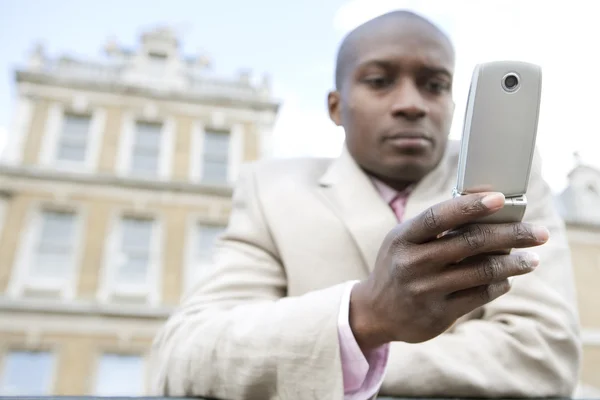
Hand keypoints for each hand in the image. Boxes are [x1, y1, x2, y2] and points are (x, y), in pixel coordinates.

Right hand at [349, 192, 548, 349]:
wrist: (375, 312)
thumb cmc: (398, 266)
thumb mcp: (403, 240)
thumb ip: (434, 226)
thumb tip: (483, 207)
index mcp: (403, 239)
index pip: (439, 216)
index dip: (470, 206)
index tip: (500, 198)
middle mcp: (413, 263)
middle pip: (470, 243)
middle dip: (511, 235)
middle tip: (538, 233)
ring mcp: (426, 290)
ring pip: (482, 272)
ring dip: (513, 263)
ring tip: (532, 259)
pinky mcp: (438, 314)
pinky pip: (479, 295)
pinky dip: (499, 284)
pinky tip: (506, 278)